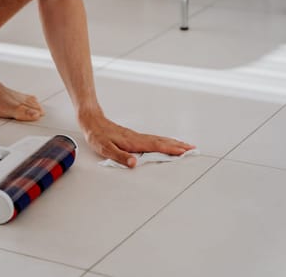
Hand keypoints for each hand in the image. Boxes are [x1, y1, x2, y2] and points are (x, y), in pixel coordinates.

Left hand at [79, 112, 195, 167]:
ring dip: (173, 142)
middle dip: (178, 145)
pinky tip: (166, 143)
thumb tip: (134, 164)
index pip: (156, 146)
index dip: (171, 149)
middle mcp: (137, 138)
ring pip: (159, 139)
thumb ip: (119, 157)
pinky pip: (153, 139)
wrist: (92, 120)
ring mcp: (137, 136)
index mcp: (132, 142)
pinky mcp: (134, 136)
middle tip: (193, 148)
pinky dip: (164, 141)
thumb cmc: (97, 135)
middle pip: (162, 141)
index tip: (184, 151)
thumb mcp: (104, 148)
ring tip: (185, 146)